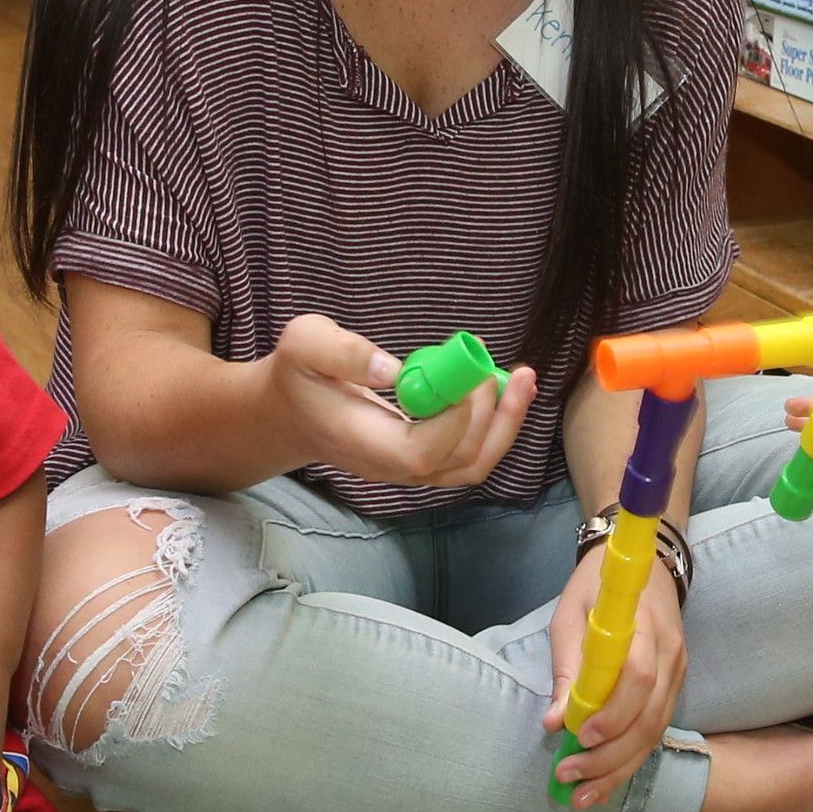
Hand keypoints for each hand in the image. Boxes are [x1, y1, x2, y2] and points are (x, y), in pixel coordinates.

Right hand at [268, 310, 537, 491]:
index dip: (453, 422)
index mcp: (362, 443)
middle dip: (492, 417)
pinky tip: (505, 389)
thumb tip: (393, 369)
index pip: (420, 452)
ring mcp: (410, 468)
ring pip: (472, 466)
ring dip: (506, 424)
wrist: (289, 412)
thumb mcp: (303, 343)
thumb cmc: (298, 375)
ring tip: (522, 378)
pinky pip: (470, 455)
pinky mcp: (424, 458)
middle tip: (501, 368)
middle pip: (458, 464)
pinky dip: (496, 425)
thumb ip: (342, 352)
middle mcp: (391, 466)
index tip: (467, 378)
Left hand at [542, 543, 686, 808]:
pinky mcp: (675, 687)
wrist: (646, 566)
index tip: (580, 736)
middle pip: (650, 717)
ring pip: (655, 732)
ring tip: (584, 795)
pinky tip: (604, 781)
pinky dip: (630, 759)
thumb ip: (567, 667)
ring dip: (619, 768)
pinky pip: (656, 730)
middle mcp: (671, 655)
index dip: (613, 712)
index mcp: (645, 627)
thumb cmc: (598, 585)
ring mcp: (678, 673)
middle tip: (569, 777)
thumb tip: (555, 721)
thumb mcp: (570, 614)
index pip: (639, 677)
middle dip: (610, 756)